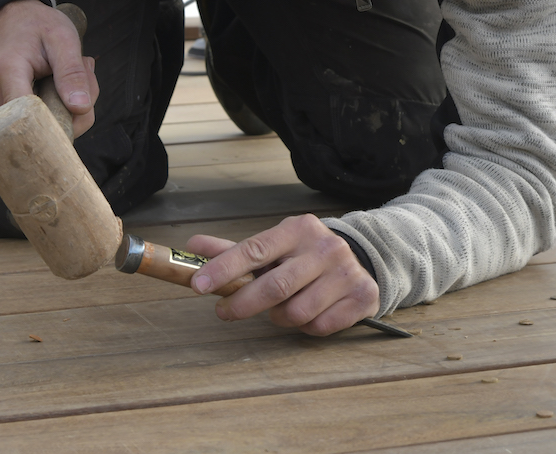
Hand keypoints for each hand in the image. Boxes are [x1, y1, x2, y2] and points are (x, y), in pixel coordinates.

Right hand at [0, 0, 99, 135]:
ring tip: (71, 68)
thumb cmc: (34, 23)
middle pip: (44, 124)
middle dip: (75, 106)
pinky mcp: (7, 107)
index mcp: (8, 74)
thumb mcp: (61, 37)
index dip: (59, 124)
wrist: (8, 15)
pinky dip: (59, 100)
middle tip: (85, 70)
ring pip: (46, 121)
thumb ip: (71, 72)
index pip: (30, 119)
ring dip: (69, 101)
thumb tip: (81, 108)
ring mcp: (0, 104)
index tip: (80, 108)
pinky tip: (61, 77)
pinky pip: (41, 115)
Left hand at [187, 214, 378, 335]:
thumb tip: (193, 247)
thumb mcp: (274, 245)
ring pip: (296, 312)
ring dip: (279, 317)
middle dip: (242, 304)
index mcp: (299, 229)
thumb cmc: (305, 255)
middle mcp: (325, 247)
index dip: (224, 269)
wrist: (362, 257)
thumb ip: (234, 250)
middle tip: (224, 311)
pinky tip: (308, 313)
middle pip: (274, 286)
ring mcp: (346, 272)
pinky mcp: (361, 296)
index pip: (255, 249)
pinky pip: (319, 327)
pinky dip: (305, 327)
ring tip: (280, 308)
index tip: (198, 285)